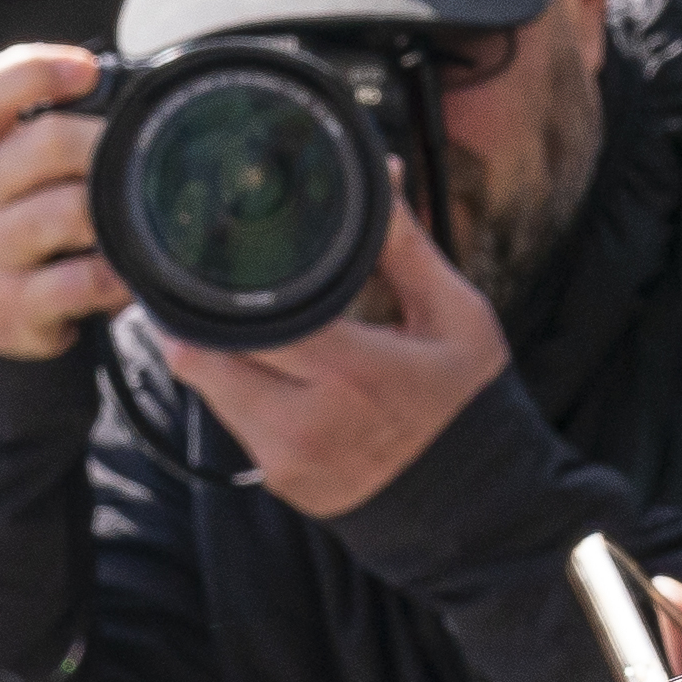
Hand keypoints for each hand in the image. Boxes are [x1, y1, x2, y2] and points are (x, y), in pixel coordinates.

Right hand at [0, 43, 121, 364]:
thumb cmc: (20, 230)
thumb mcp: (14, 178)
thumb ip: (52, 138)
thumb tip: (136, 97)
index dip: (35, 70)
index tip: (90, 69)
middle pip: (45, 142)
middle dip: (106, 145)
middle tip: (148, 157)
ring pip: (68, 211)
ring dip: (117, 215)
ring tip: (145, 223)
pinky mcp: (3, 305)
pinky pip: (80, 280)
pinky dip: (117, 276)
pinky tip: (131, 277)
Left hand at [158, 184, 512, 518]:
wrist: (480, 509)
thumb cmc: (470, 405)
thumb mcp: (455, 316)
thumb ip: (402, 247)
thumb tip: (377, 172)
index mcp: (353, 370)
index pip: (242, 321)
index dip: (214, 287)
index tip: (213, 256)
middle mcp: (307, 420)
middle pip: (201, 358)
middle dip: (201, 320)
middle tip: (216, 288)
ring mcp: (287, 460)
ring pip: (208, 391)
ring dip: (219, 356)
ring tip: (253, 330)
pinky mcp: (282, 483)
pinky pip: (234, 425)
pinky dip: (243, 394)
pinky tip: (282, 377)